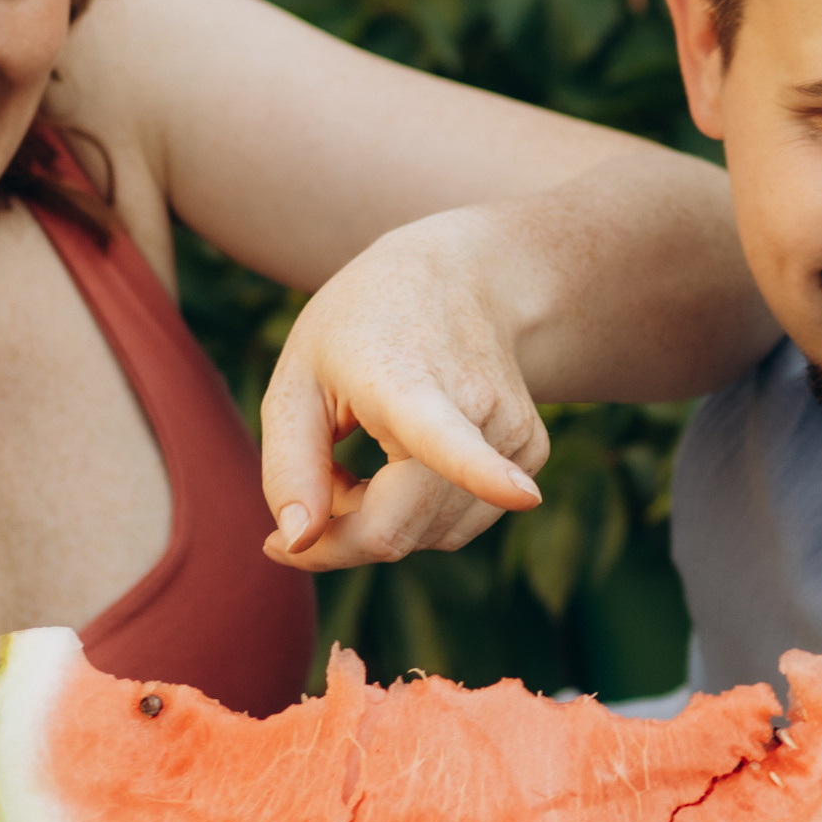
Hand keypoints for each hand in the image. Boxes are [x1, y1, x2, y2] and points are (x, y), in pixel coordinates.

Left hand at [258, 210, 549, 571]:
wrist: (458, 276)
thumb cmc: (361, 327)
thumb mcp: (297, 380)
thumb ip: (288, 466)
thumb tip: (299, 545)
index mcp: (409, 381)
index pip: (449, 437)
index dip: (483, 473)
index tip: (522, 494)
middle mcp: (476, 405)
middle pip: (402, 529)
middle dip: (339, 535)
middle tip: (309, 487)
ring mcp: (514, 432)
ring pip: (429, 536)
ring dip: (379, 522)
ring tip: (359, 458)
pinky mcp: (533, 452)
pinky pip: (458, 526)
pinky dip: (417, 516)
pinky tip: (400, 464)